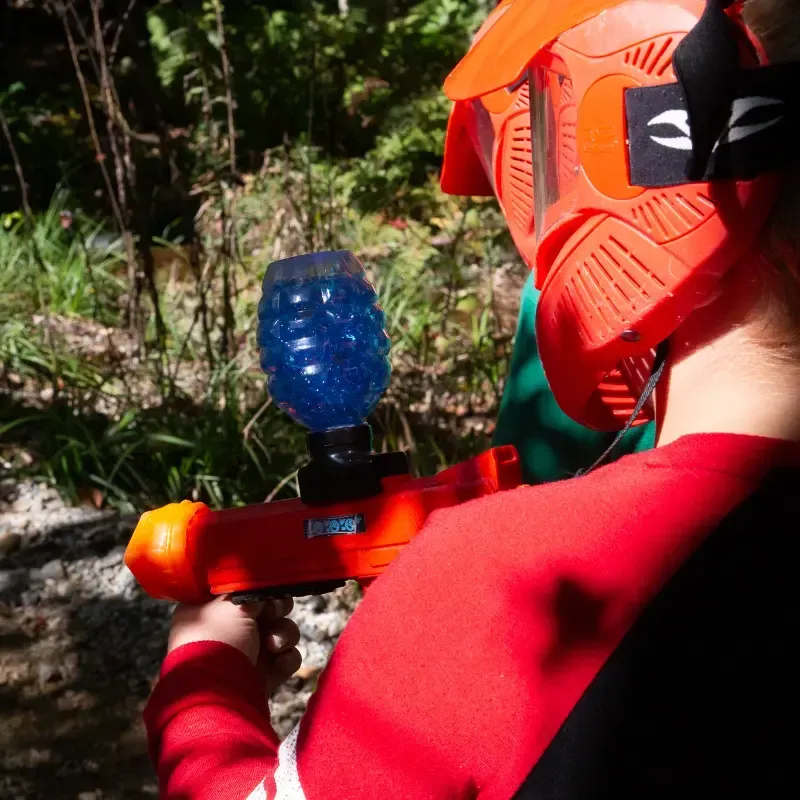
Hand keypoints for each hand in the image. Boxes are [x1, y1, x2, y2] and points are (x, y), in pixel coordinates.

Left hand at [169, 596, 301, 694]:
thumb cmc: (217, 640)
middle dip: (276, 609)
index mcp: (206, 610)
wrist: (217, 696)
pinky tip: (278, 663)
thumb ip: (252, 589)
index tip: (265, 585)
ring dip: (284, 634)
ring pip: (280, 632)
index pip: (236, 589)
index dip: (255, 586)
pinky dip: (286, 659)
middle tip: (275, 611)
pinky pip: (285, 659)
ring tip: (274, 645)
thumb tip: (265, 588)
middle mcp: (224, 630)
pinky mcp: (261, 677)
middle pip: (264, 609)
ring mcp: (244, 655)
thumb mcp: (232, 603)